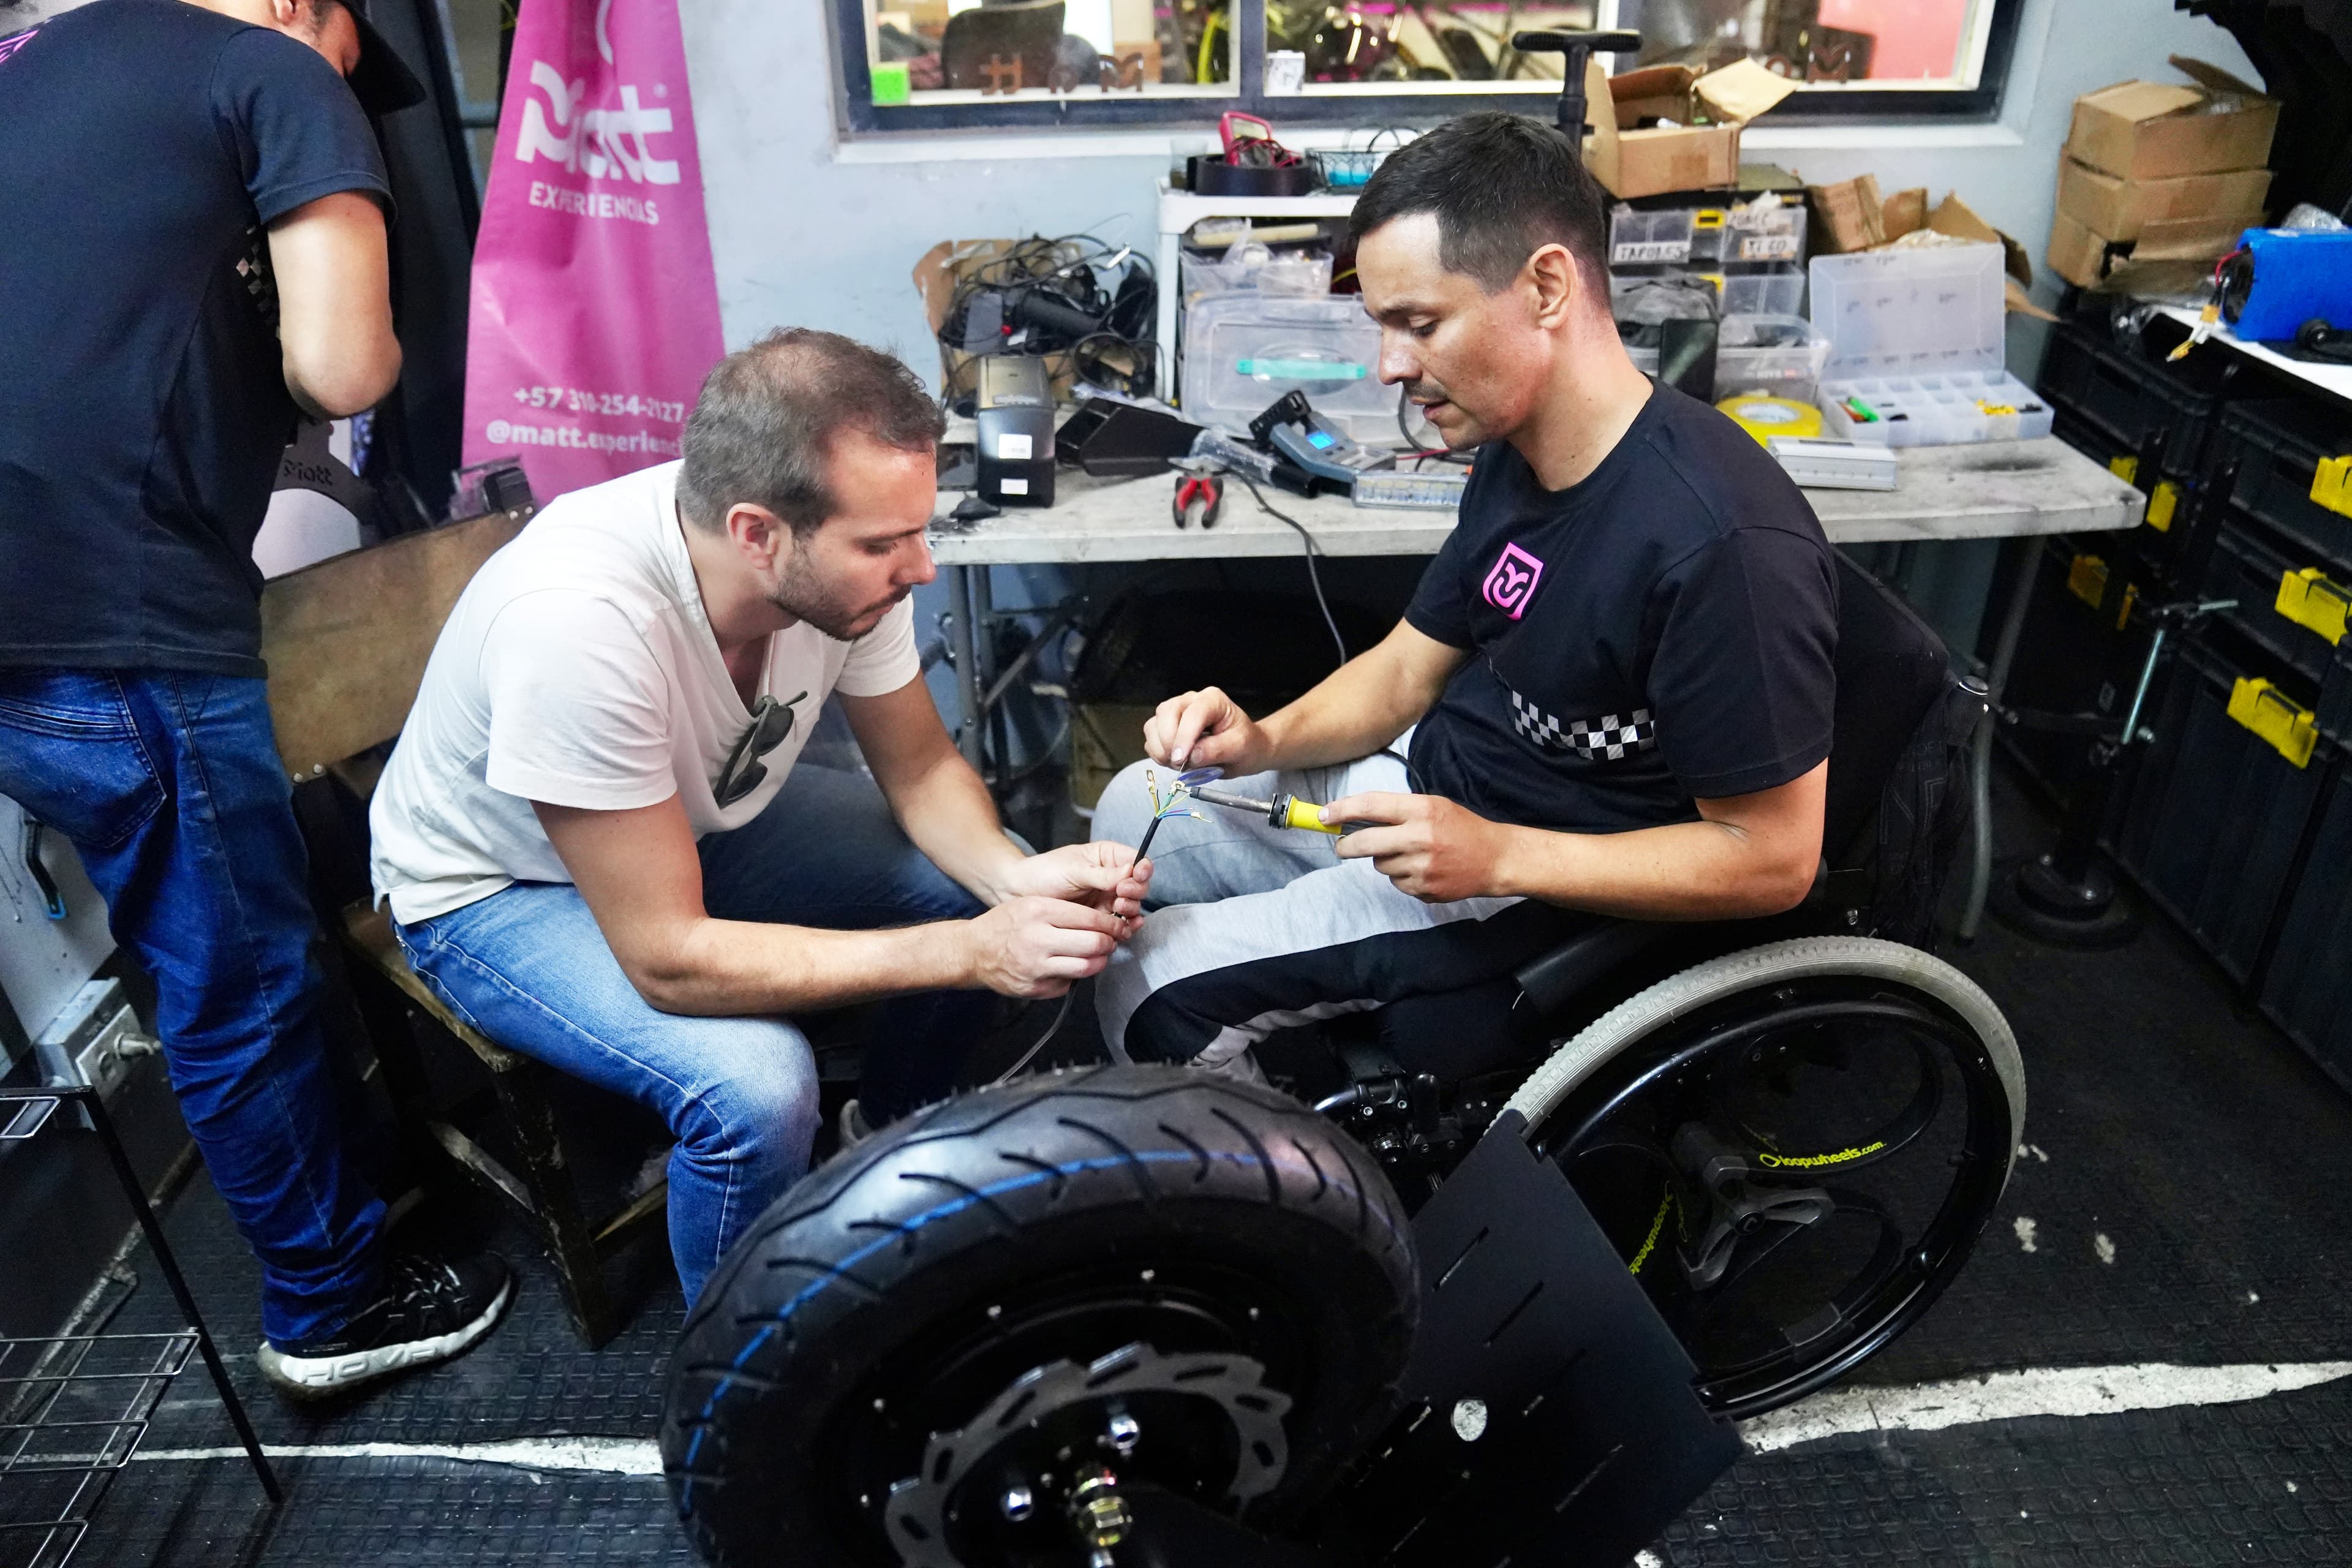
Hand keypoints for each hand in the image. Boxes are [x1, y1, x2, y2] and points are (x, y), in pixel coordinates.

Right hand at [958, 896, 1127, 998]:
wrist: (972, 952)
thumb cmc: (1003, 924)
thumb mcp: (1030, 903)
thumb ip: (1064, 909)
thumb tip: (1101, 920)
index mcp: (1038, 912)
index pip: (1089, 918)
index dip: (1111, 923)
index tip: (1117, 925)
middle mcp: (1038, 940)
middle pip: (1093, 944)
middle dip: (1109, 942)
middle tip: (1110, 941)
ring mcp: (1036, 967)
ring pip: (1087, 967)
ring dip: (1099, 961)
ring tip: (1096, 955)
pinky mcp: (1036, 989)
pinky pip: (1069, 983)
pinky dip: (1075, 975)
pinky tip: (1069, 966)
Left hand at [997, 842, 1151, 932]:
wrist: (1021, 893)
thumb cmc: (1044, 872)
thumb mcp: (1074, 869)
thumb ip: (1102, 874)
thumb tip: (1130, 872)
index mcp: (1107, 856)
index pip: (1137, 860)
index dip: (1141, 869)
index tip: (1136, 875)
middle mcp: (1112, 876)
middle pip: (1139, 885)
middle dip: (1135, 891)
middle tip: (1121, 894)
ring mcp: (1107, 898)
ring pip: (1132, 905)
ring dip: (1131, 909)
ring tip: (1118, 908)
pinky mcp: (1100, 917)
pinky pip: (1120, 923)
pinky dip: (1126, 926)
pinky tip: (1125, 927)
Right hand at [1144, 686, 1269, 774]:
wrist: (1245, 750)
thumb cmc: (1247, 745)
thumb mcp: (1240, 747)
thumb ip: (1217, 750)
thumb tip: (1191, 756)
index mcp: (1213, 700)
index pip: (1193, 714)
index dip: (1184, 737)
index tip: (1182, 760)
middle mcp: (1191, 701)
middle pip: (1166, 713)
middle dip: (1169, 742)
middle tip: (1181, 764)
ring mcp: (1176, 712)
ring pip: (1153, 725)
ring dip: (1160, 749)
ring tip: (1179, 764)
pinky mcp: (1166, 727)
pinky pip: (1151, 738)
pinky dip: (1157, 754)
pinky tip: (1173, 762)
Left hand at [1327, 791, 1510, 902]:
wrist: (1495, 859)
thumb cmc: (1461, 828)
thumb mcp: (1433, 806)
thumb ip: (1397, 810)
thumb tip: (1354, 817)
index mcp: (1422, 810)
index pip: (1371, 806)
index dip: (1342, 810)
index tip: (1324, 815)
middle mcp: (1420, 838)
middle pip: (1365, 842)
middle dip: (1346, 845)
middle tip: (1342, 845)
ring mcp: (1422, 867)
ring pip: (1379, 865)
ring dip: (1384, 860)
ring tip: (1410, 854)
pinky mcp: (1424, 889)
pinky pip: (1395, 883)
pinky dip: (1401, 876)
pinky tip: (1422, 869)